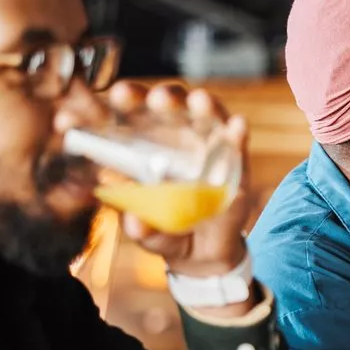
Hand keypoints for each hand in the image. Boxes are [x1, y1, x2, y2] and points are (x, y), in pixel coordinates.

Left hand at [105, 82, 251, 277]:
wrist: (204, 252)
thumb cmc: (168, 232)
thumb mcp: (149, 234)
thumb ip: (141, 228)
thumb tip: (136, 222)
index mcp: (145, 147)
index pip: (131, 115)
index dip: (121, 102)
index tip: (111, 99)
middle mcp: (176, 139)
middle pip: (169, 105)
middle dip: (160, 96)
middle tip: (153, 99)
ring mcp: (208, 148)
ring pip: (207, 116)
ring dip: (203, 105)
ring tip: (200, 101)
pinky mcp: (236, 163)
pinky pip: (238, 143)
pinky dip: (238, 133)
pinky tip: (236, 126)